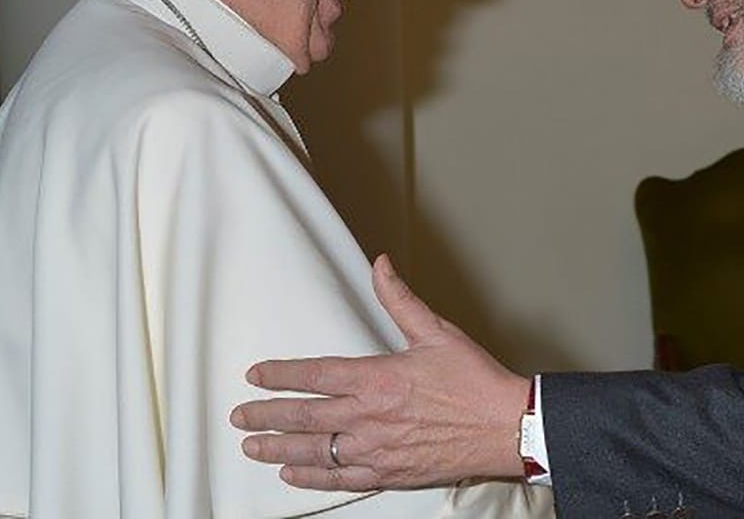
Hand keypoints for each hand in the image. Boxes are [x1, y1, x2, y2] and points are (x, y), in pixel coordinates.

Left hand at [230, 253, 529, 490]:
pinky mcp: (389, 472)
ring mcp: (376, 449)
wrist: (505, 426)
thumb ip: (400, 298)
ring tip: (252, 446)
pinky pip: (340, 479)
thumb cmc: (474, 381)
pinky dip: (312, 477)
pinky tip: (292, 474)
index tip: (256, 375)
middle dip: (266, 415)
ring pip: (314, 451)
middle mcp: (369, 417)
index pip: (315, 375)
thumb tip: (381, 263)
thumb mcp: (436, 332)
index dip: (281, 375)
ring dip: (278, 448)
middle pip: (304, 417)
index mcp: (377, 378)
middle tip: (239, 415)